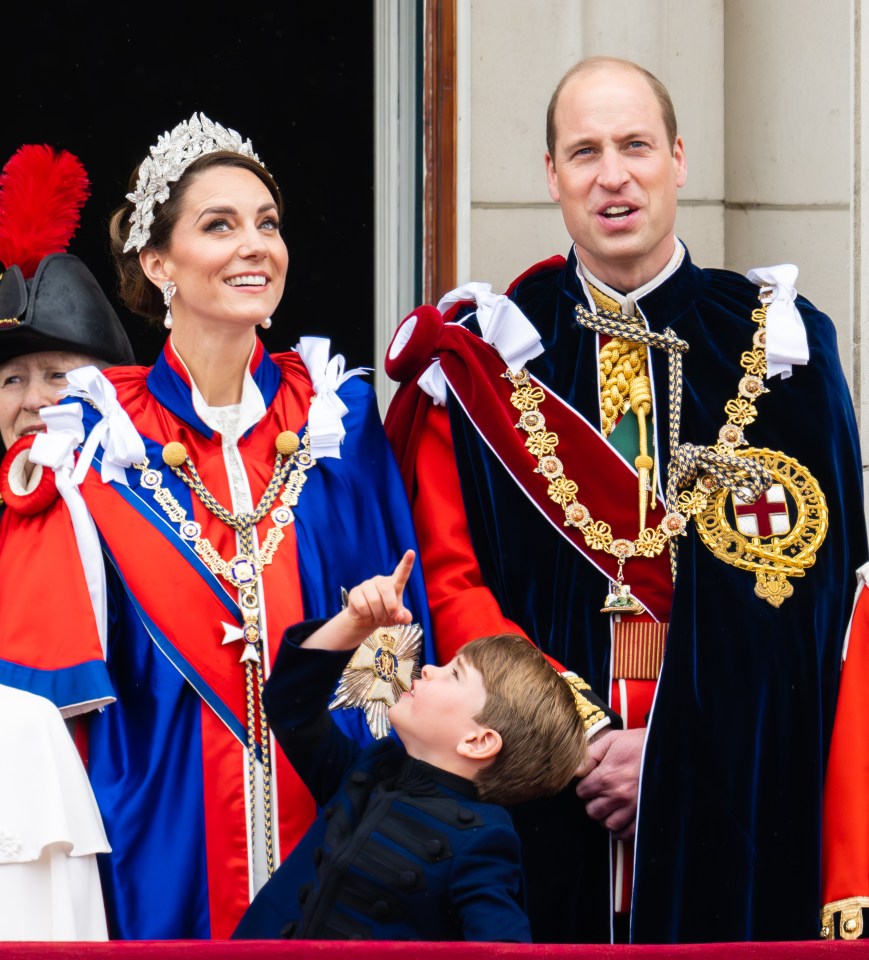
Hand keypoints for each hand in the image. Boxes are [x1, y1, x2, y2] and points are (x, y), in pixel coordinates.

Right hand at [302, 549, 415, 650]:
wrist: (366, 620)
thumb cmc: (386, 615)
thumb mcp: (398, 618)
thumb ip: (405, 617)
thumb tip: (399, 615)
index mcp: (394, 584)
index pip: (402, 572)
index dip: (407, 563)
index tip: (411, 552)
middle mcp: (380, 581)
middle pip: (386, 588)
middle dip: (390, 606)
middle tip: (390, 616)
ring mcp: (366, 585)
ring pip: (374, 600)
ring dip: (378, 614)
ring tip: (377, 617)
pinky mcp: (355, 592)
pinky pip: (363, 606)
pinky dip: (367, 615)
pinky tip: (366, 613)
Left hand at [574, 726, 644, 840]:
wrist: (667, 749)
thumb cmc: (638, 744)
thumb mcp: (610, 741)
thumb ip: (589, 755)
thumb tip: (574, 770)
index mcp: (607, 776)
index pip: (582, 792)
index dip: (585, 787)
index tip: (591, 783)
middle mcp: (619, 795)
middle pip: (593, 811)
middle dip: (593, 803)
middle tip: (600, 795)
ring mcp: (633, 807)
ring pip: (609, 825)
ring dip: (606, 817)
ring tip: (610, 807)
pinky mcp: (645, 815)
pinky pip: (628, 833)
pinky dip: (622, 831)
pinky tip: (621, 820)